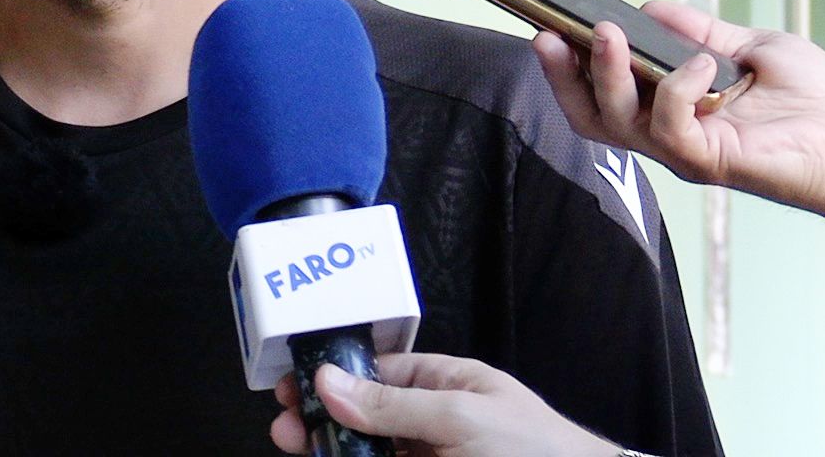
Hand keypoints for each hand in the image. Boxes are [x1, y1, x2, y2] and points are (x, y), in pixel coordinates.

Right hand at [269, 353, 615, 456]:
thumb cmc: (539, 452)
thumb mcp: (462, 417)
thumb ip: (394, 404)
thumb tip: (330, 381)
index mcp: (447, 384)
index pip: (378, 374)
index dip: (333, 379)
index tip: (294, 387)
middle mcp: (435, 422)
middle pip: (365, 416)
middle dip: (323, 420)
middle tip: (285, 430)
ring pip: (371, 451)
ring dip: (334, 449)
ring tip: (300, 449)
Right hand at [532, 1, 824, 251]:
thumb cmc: (817, 104)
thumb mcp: (752, 48)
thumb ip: (700, 32)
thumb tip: (651, 8)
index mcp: (670, 109)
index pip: (601, 93)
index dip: (569, 66)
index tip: (552, 27)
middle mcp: (667, 135)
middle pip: (590, 115)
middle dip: (562, 75)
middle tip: (552, 35)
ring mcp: (683, 151)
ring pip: (618, 120)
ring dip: (607, 73)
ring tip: (610, 34)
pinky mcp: (706, 161)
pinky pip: (669, 126)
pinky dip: (677, 88)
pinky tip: (704, 65)